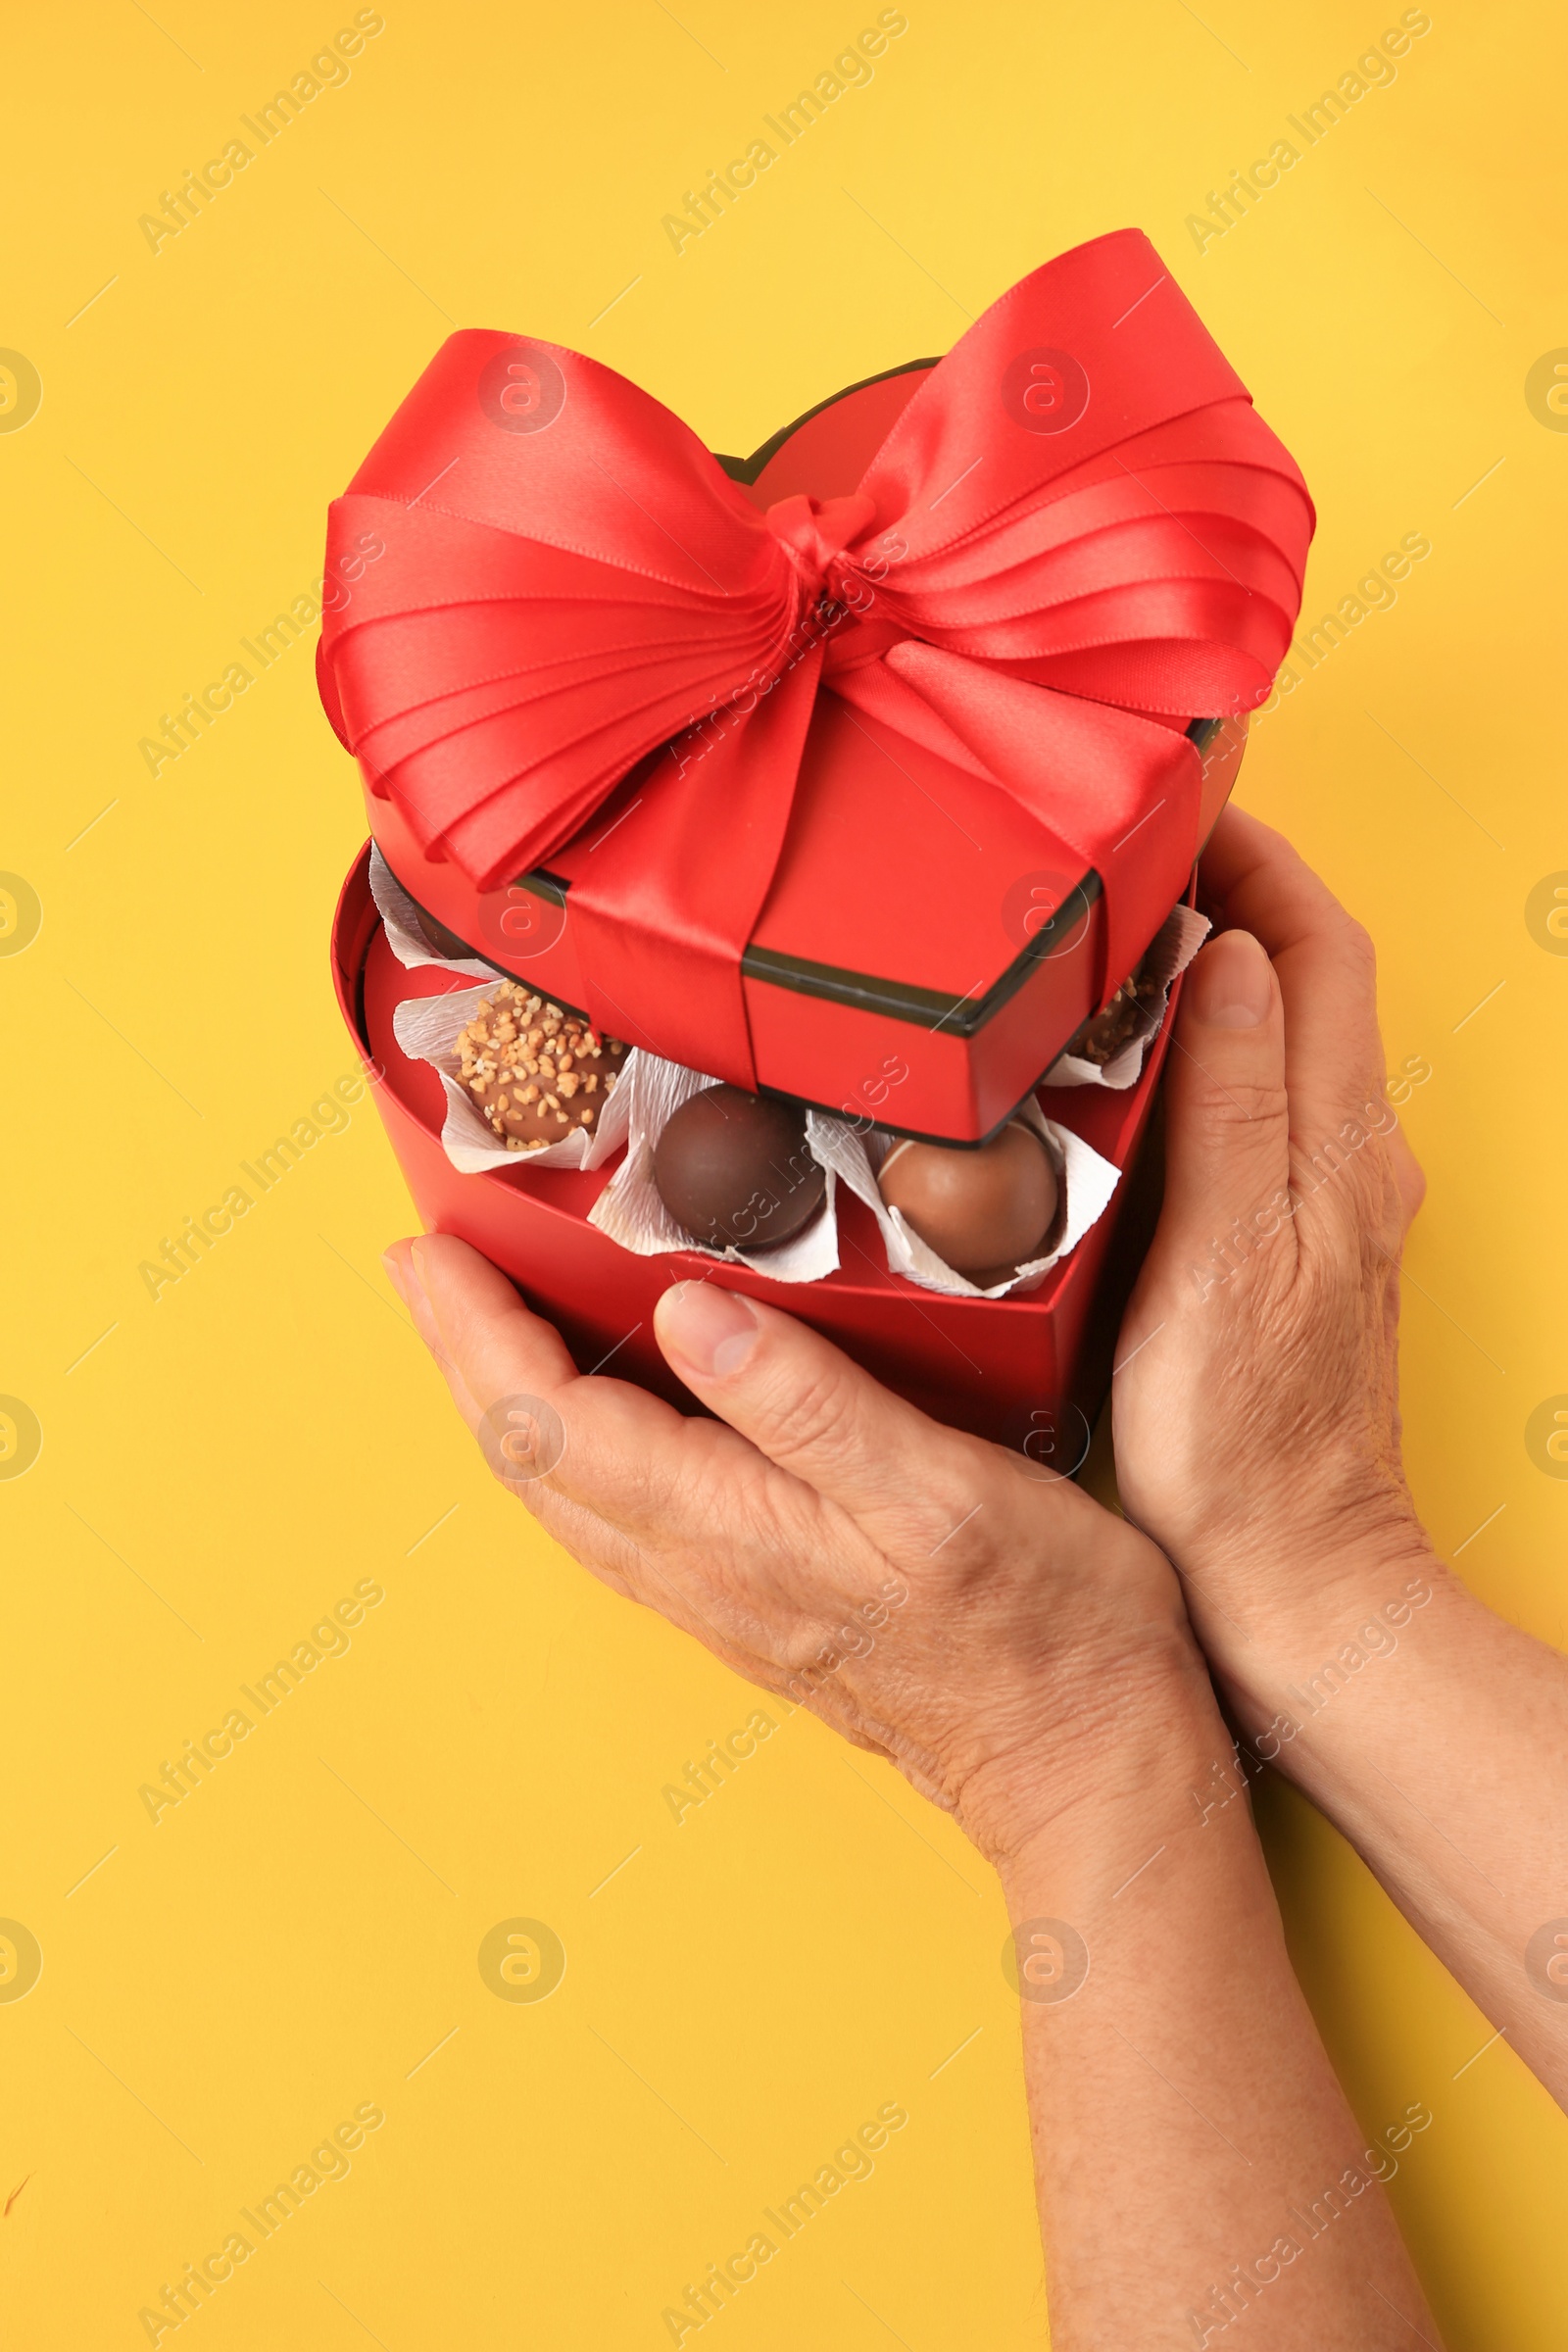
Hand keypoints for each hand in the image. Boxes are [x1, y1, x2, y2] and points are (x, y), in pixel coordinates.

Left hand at [384, 1234, 1195, 1868]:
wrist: (1080, 1763)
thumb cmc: (1040, 1628)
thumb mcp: (940, 1491)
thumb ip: (808, 1404)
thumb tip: (688, 1314)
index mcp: (729, 1531)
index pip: (551, 1422)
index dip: (477, 1332)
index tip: (428, 1252)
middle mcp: (698, 1573)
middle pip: (531, 1461)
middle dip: (461, 1357)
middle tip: (422, 1267)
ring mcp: (719, 1598)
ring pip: (565, 1497)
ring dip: (504, 1403)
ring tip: (478, 1327)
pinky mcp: (753, 1607)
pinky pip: (616, 1519)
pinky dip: (568, 1449)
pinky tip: (587, 1420)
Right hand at [1112, 803, 1430, 1682]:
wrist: (1292, 1573)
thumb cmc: (1250, 1443)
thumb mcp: (1229, 1258)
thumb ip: (1235, 1101)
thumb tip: (1230, 960)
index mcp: (1340, 1146)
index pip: (1320, 950)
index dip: (1260, 861)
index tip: (1185, 807)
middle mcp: (1348, 1161)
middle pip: (1308, 979)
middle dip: (1235, 893)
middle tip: (1136, 854)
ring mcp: (1323, 1205)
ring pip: (1280, 1040)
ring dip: (1217, 968)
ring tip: (1121, 935)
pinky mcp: (1286, 1249)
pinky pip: (1254, 1108)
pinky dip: (1203, 1052)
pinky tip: (1131, 1070)